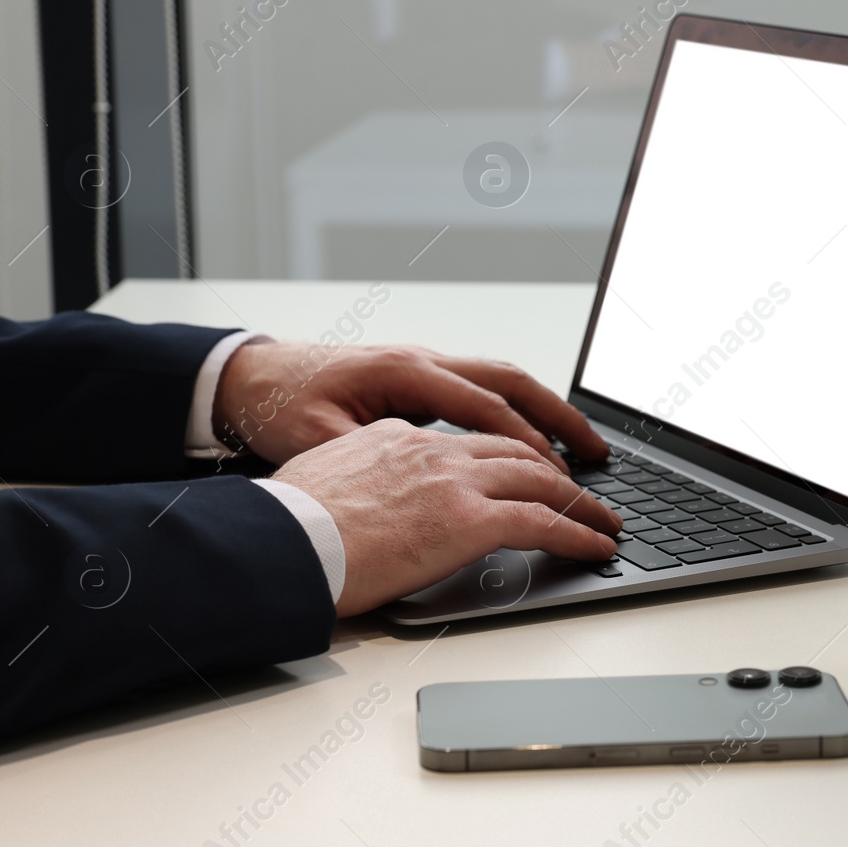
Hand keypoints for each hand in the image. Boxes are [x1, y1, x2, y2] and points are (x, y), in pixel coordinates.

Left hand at [212, 341, 609, 468]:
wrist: (248, 377)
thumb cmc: (278, 407)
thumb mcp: (318, 440)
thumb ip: (372, 458)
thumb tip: (418, 486)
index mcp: (404, 373)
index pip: (485, 407)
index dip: (527, 443)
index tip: (562, 477)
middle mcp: (423, 361)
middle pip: (512, 381)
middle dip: (561, 416)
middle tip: (599, 453)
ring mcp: (424, 365)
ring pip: (503, 380)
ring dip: (546, 411)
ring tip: (583, 448)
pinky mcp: (419, 377)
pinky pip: (483, 389)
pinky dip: (517, 411)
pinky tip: (533, 441)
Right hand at [271, 420, 621, 616]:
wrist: (281, 542)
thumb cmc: (288, 526)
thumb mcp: (325, 482)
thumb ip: (361, 483)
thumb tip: (365, 507)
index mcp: (399, 437)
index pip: (470, 443)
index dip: (507, 459)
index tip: (525, 472)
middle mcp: (435, 450)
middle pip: (516, 452)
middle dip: (556, 471)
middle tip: (581, 490)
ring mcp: (456, 481)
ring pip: (540, 480)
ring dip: (580, 502)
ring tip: (604, 521)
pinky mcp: (471, 520)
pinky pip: (544, 522)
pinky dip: (579, 534)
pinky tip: (597, 546)